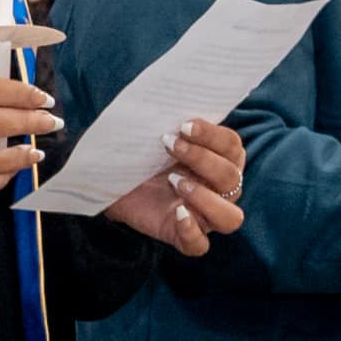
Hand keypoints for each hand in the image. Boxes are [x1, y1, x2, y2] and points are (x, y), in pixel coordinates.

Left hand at [101, 114, 243, 256]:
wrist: (108, 178)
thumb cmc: (138, 151)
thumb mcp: (152, 132)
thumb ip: (167, 118)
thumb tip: (167, 95)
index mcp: (218, 159)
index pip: (233, 147)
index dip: (213, 136)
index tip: (183, 124)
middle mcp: (218, 189)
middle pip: (232, 178)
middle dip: (203, 159)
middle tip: (169, 144)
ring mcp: (203, 216)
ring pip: (230, 217)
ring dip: (206, 198)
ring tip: (175, 182)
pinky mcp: (181, 236)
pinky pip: (200, 245)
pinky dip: (192, 232)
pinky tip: (176, 214)